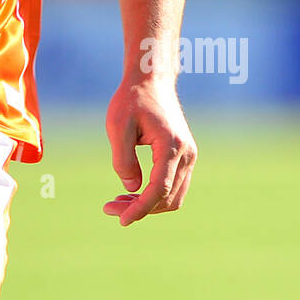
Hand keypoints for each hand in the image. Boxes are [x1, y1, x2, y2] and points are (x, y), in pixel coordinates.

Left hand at [103, 77, 196, 225]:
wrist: (152, 79)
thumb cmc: (132, 99)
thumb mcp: (118, 126)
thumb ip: (123, 159)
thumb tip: (131, 189)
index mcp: (171, 146)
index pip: (159, 189)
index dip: (140, 208)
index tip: (121, 220)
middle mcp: (187, 154)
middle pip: (167, 197)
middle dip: (140, 208)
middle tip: (109, 207)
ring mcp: (190, 156)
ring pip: (174, 196)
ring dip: (148, 204)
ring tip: (118, 201)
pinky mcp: (185, 156)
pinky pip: (175, 185)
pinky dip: (156, 194)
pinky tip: (132, 192)